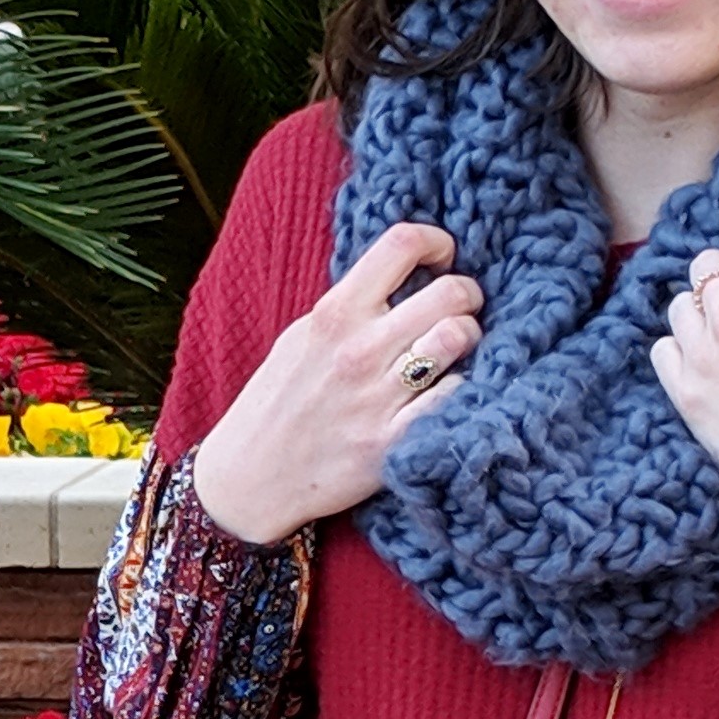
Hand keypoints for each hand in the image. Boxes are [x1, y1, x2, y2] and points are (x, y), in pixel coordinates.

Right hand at [191, 220, 481, 546]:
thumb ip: (350, 305)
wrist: (250, 478)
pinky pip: (455, 396)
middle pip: (450, 292)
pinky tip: (446, 392)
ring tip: (455, 350)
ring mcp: (377, 396)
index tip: (442, 258)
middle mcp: (358, 348)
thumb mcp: (301, 336)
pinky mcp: (392, 441)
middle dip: (467, 295)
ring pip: (458, 338)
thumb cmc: (278, 402)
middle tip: (460, 310)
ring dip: (469, 339)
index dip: (438, 241)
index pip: (402, 243)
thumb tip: (405, 278)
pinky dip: (461, 389)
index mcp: (334, 313)